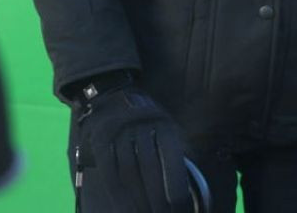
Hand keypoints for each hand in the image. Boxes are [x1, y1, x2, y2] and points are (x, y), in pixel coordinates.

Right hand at [71, 81, 191, 212]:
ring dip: (139, 203)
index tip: (181, 209)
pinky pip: (110, 174)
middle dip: (158, 201)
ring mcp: (119, 134)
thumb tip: (195, 185)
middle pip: (151, 171)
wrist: (111, 95)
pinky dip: (119, 197)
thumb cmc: (147, 120)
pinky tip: (126, 211)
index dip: (176, 188)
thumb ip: (180, 150)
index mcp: (164, 124)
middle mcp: (141, 126)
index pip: (172, 159)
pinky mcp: (101, 143)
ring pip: (130, 174)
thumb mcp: (168, 126)